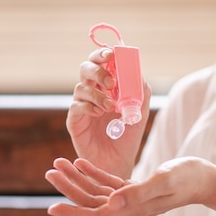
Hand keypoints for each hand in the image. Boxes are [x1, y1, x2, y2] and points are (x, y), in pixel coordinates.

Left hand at [46, 157, 215, 215]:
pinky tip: (82, 163)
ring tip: (58, 164)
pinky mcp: (137, 189)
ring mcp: (133, 199)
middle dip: (68, 188)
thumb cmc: (191, 178)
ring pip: (97, 192)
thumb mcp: (165, 181)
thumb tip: (112, 202)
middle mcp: (130, 207)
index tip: (50, 208)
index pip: (97, 215)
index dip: (73, 212)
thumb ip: (139, 191)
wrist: (208, 179)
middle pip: (92, 202)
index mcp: (134, 209)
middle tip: (49, 171)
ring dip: (77, 179)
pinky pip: (109, 183)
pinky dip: (94, 173)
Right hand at [68, 47, 151, 177]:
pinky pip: (76, 106)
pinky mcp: (74, 121)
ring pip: (80, 87)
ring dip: (97, 94)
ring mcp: (81, 105)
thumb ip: (141, 92)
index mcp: (107, 86)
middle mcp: (92, 92)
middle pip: (86, 68)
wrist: (118, 162)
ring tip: (110, 107)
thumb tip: (138, 73)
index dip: (104, 54)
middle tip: (111, 81)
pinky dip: (88, 106)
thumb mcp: (140, 112)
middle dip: (97, 69)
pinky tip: (99, 114)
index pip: (101, 62)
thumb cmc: (127, 136)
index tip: (112, 54)